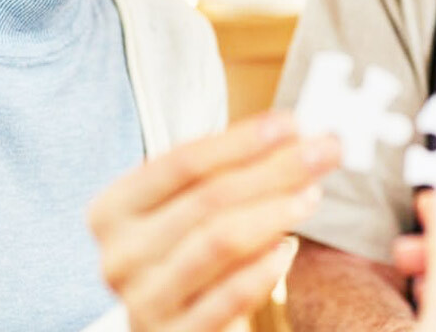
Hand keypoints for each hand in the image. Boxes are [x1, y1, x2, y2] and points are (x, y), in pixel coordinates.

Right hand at [87, 112, 340, 331]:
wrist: (174, 326)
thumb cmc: (186, 256)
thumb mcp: (188, 213)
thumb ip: (226, 173)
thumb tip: (292, 136)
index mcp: (112, 210)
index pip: (182, 162)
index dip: (241, 140)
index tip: (291, 124)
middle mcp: (120, 255)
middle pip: (207, 198)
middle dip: (274, 169)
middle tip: (322, 151)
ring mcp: (143, 301)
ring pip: (219, 242)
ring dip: (275, 211)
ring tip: (311, 194)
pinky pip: (229, 298)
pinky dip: (264, 269)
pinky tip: (289, 248)